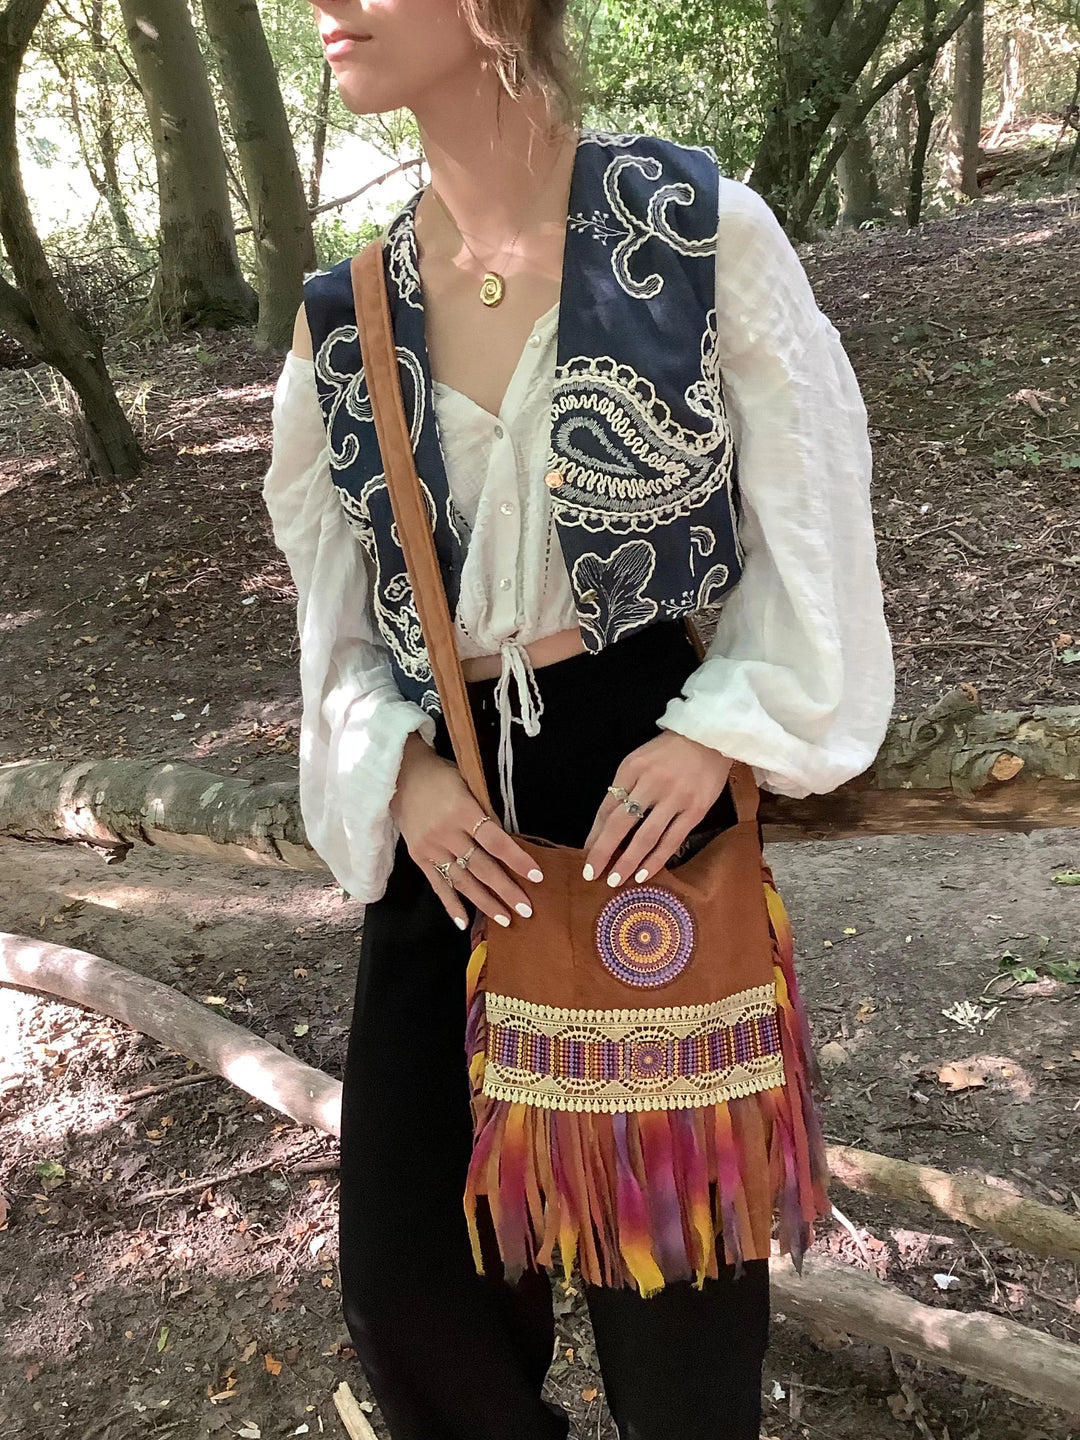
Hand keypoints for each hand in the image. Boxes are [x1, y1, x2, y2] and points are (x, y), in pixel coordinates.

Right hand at [390, 732, 543, 929]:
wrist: (400, 776)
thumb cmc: (442, 777)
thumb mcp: (469, 784)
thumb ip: (485, 813)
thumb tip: (510, 843)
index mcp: (463, 811)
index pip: (496, 841)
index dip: (517, 859)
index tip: (536, 876)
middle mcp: (446, 833)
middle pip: (482, 867)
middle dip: (506, 890)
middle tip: (526, 909)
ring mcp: (431, 847)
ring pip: (462, 880)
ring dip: (485, 902)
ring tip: (505, 919)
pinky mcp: (418, 857)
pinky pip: (437, 884)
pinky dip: (450, 904)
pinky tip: (464, 922)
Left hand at [582, 731, 733, 886]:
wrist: (709, 739)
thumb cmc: (668, 753)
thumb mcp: (639, 761)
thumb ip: (623, 789)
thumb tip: (605, 827)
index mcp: (632, 768)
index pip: (607, 807)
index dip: (595, 834)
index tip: (586, 854)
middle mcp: (652, 782)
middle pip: (621, 823)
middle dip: (603, 851)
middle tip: (592, 874)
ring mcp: (675, 797)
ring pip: (646, 837)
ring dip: (628, 862)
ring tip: (615, 880)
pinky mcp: (696, 810)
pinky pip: (671, 841)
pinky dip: (655, 860)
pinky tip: (642, 874)